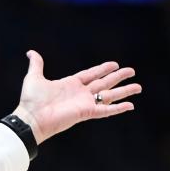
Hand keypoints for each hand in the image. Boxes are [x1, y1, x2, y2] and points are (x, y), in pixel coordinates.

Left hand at [12, 51, 141, 144]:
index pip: (91, 74)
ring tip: (138, 87)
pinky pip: (106, 110)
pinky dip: (118, 108)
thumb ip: (37, 64)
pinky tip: (131, 105)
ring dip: (124, 91)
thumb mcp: (34, 77)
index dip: (103, 69)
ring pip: (109, 95)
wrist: (31, 117)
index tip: (115, 64)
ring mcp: (84, 103)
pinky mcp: (86, 112)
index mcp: (70, 84)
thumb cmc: (31, 100)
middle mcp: (80, 94)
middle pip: (104, 83)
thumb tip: (31, 52)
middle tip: (132, 71)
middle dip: (118, 77)